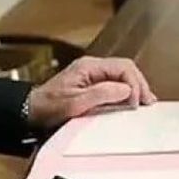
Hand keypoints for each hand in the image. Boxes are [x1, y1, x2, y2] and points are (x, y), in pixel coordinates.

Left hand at [26, 56, 156, 129]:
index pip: (122, 67)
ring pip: (122, 76)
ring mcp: (93, 75)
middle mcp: (92, 67)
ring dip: (135, 88)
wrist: (30, 112)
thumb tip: (126, 90)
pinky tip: (132, 103)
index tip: (136, 102)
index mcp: (89, 66)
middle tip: (147, 103)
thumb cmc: (48, 107)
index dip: (134, 84)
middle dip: (139, 85)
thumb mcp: (75, 103)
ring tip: (144, 104)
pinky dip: (127, 93)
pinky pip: (115, 84)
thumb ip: (101, 94)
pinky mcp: (92, 86)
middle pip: (125, 69)